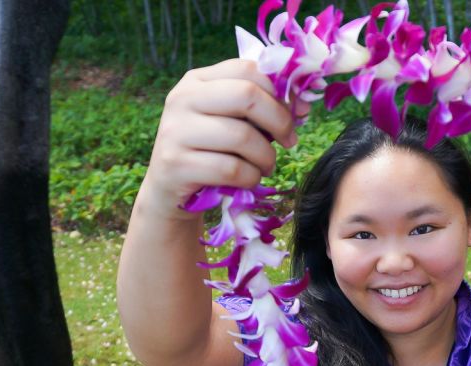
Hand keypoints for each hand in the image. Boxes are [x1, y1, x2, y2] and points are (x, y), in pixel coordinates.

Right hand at [141, 59, 307, 216]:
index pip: (247, 69)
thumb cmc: (209, 151)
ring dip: (266, 157)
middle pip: (247, 96)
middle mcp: (182, 99)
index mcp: (197, 80)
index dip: (280, 91)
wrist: (169, 190)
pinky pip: (231, 169)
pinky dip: (250, 177)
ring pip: (242, 136)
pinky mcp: (176, 164)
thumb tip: (302, 105)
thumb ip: (258, 107)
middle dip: (279, 120)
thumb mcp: (229, 121)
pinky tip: (248, 179)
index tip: (297, 113)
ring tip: (266, 166)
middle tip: (289, 141)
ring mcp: (175, 131)